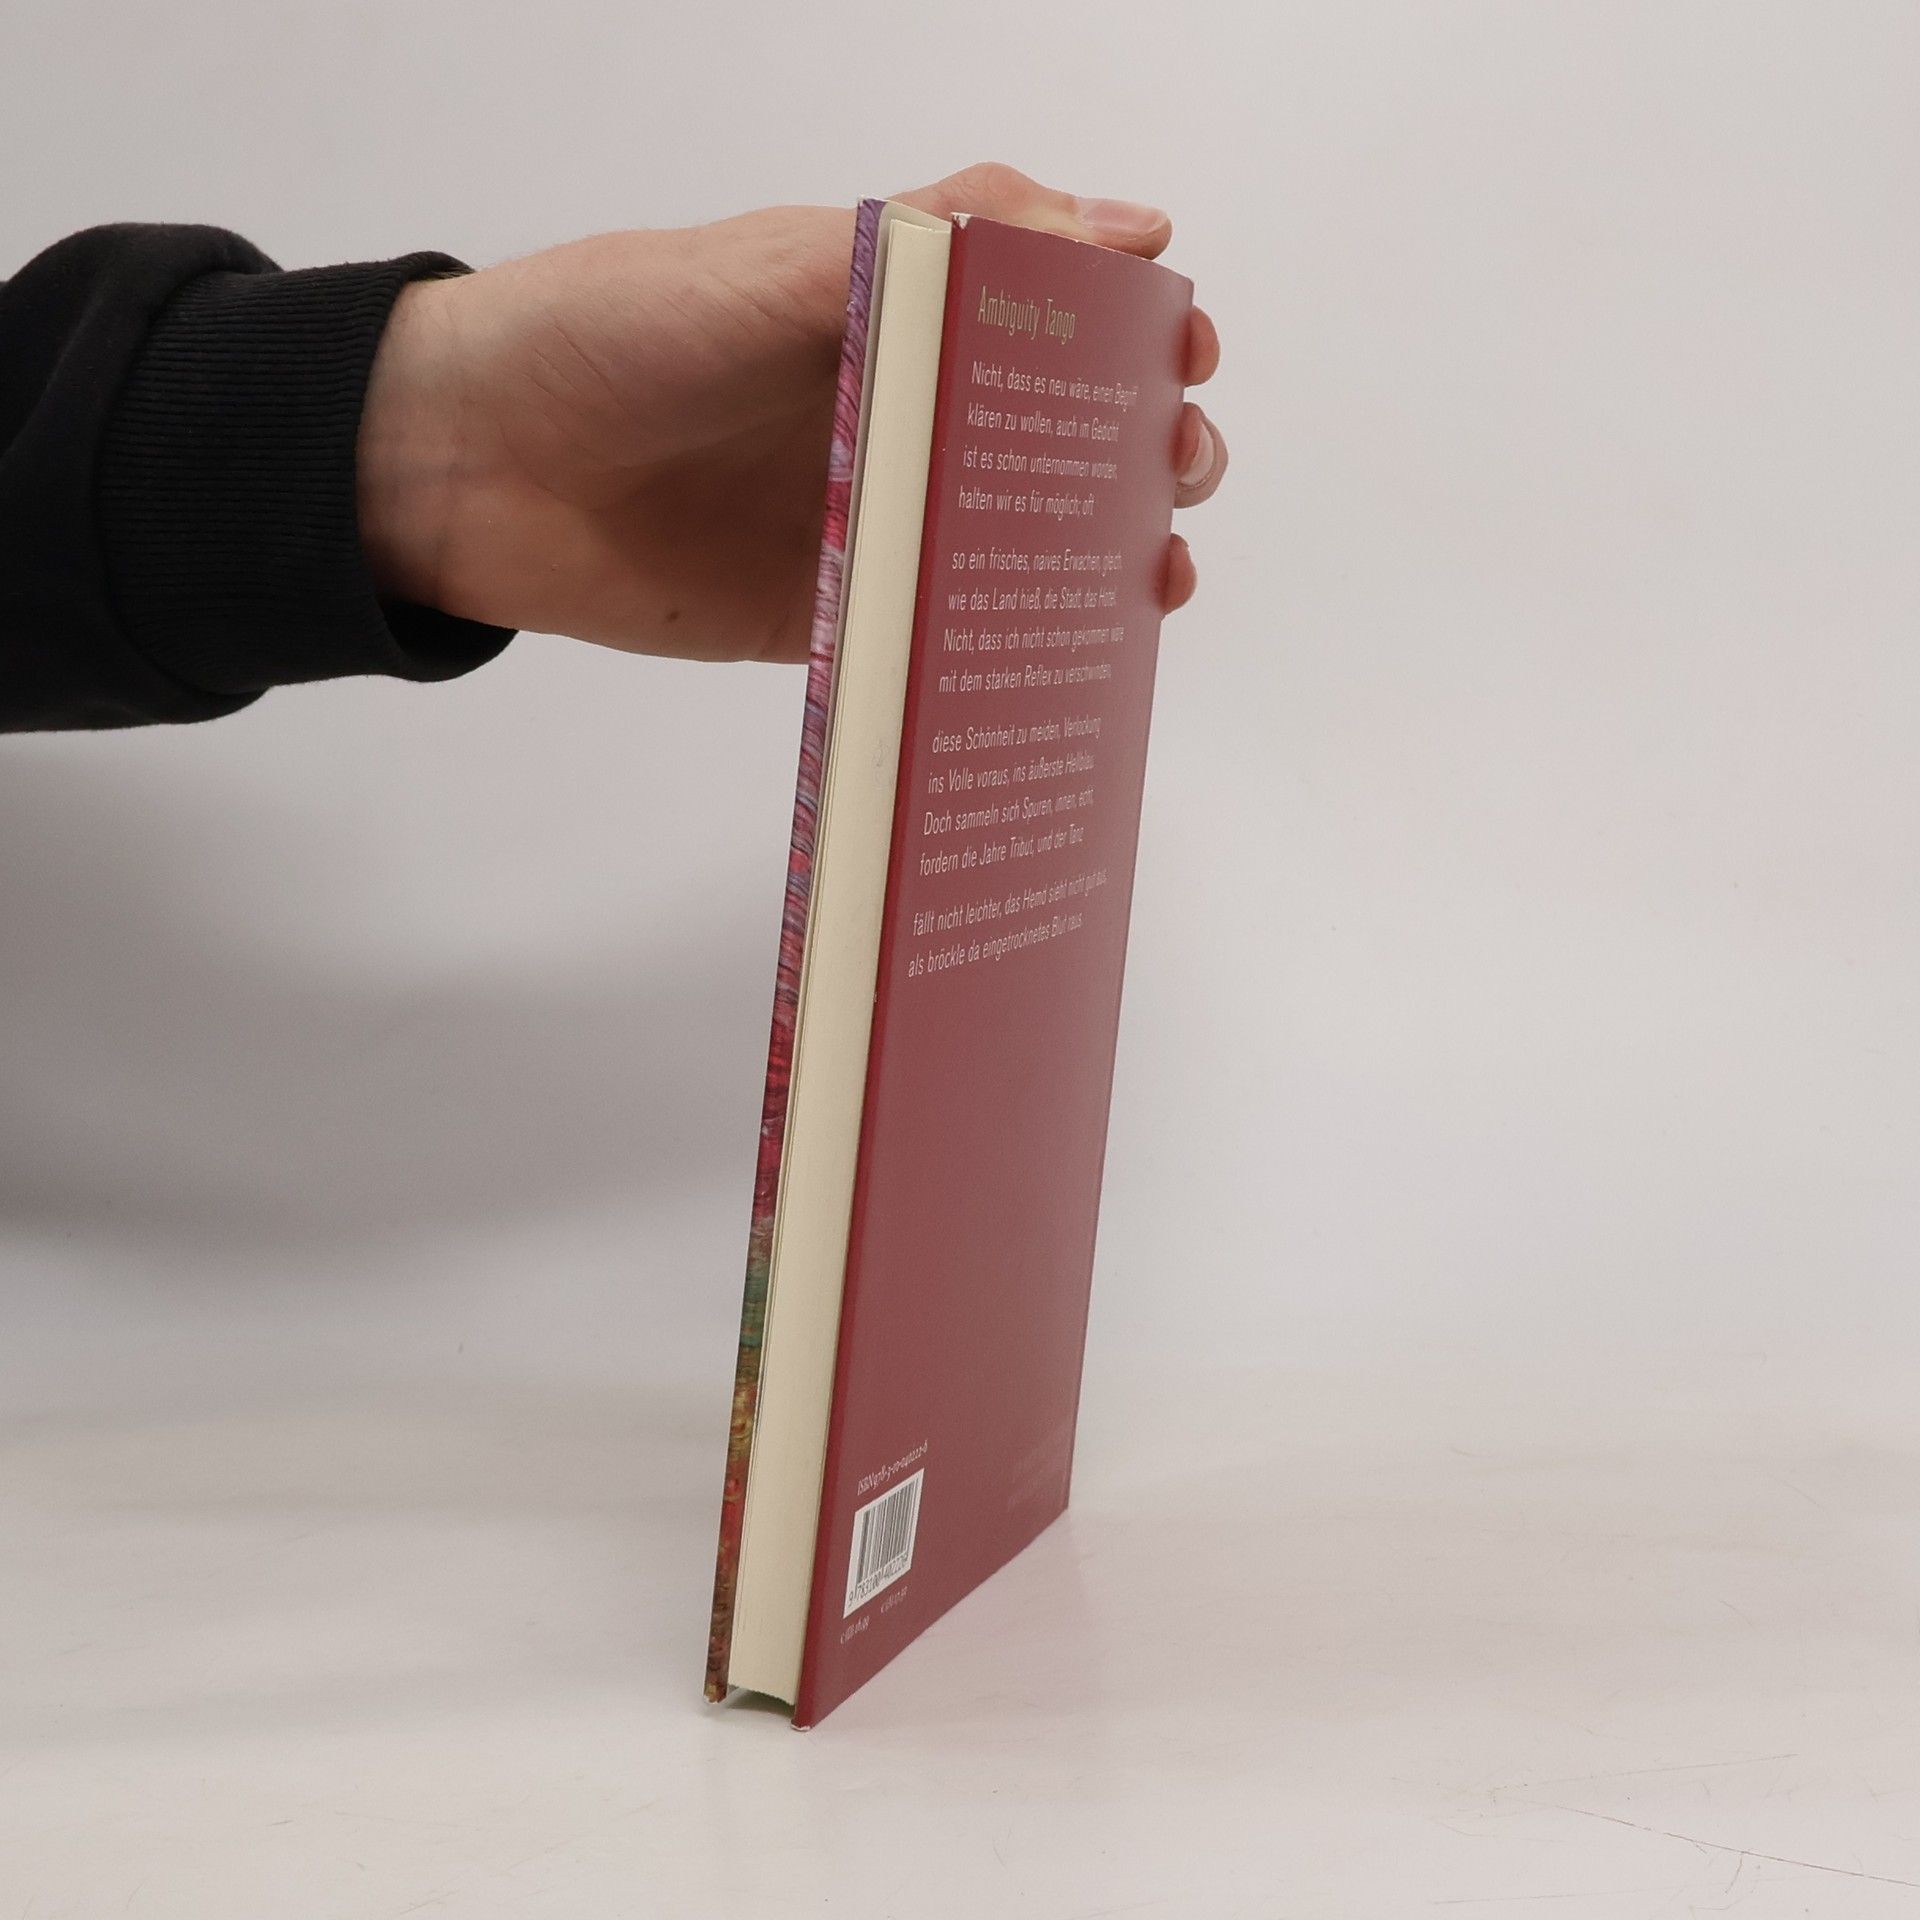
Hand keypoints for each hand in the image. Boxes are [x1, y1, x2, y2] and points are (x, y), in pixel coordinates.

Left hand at [357, 163, 1225, 662]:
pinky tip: (1064, 669)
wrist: (469, 463)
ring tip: (1151, 579)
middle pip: (1061, 441)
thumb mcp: (785, 259)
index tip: (1185, 362)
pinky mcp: (833, 620)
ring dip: (1100, 563)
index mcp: (902, 314)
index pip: (1058, 319)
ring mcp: (874, 524)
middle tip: (1173, 472)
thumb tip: (1126, 225)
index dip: (1137, 338)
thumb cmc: (619, 330)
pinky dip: (1007, 657)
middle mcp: (903, 417)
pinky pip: (941, 640)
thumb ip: (944, 243)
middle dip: (1143, 453)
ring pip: (1019, 549)